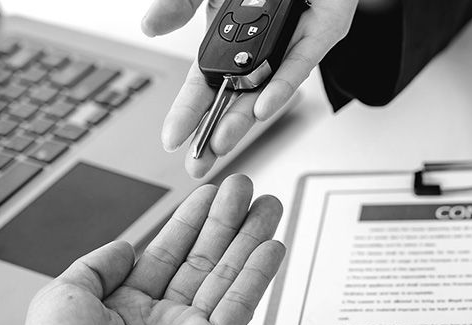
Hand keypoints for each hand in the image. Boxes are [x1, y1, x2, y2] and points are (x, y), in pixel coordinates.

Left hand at [19, 174, 285, 324]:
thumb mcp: (64, 294)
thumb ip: (99, 264)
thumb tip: (128, 245)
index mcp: (126, 303)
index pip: (168, 251)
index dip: (191, 220)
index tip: (211, 191)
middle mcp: (162, 316)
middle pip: (205, 258)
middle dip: (228, 221)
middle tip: (248, 188)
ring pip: (228, 276)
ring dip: (250, 241)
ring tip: (269, 207)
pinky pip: (238, 308)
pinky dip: (256, 278)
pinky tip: (271, 249)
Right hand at [142, 0, 359, 177]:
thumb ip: (180, 5)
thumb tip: (149, 27)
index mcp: (233, 38)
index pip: (206, 84)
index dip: (190, 112)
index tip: (172, 140)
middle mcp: (262, 48)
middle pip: (235, 99)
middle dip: (215, 133)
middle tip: (198, 163)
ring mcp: (291, 44)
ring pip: (267, 89)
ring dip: (244, 118)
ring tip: (222, 142)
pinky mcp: (322, 33)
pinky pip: (300, 65)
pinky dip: (281, 87)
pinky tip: (263, 108)